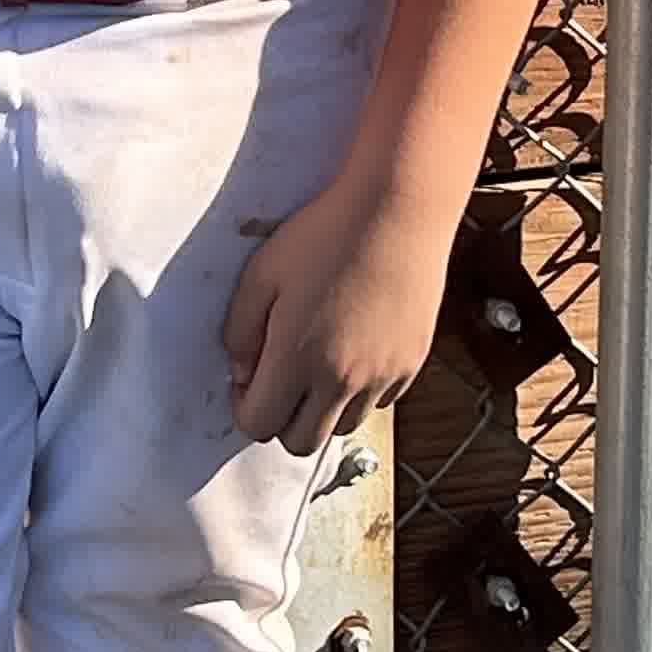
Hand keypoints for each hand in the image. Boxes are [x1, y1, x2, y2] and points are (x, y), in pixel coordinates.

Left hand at [222, 171, 456, 457]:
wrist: (398, 209)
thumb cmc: (325, 233)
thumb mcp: (262, 273)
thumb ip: (240, 330)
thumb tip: (241, 371)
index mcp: (297, 359)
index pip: (259, 425)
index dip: (244, 408)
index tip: (246, 381)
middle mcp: (342, 379)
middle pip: (301, 442)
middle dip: (282, 419)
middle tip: (279, 379)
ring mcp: (382, 375)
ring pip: (343, 428)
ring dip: (323, 410)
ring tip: (318, 364)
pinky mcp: (411, 364)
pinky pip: (379, 403)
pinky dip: (360, 392)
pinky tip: (353, 349)